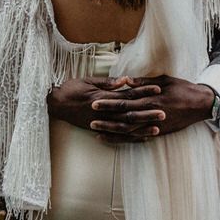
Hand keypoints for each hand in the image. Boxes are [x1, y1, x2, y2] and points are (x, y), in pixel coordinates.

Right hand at [47, 76, 162, 131]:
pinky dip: (129, 138)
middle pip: (129, 112)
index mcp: (103, 97)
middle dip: (147, 112)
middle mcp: (103, 111)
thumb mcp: (88, 80)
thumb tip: (125, 80)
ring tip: (157, 128)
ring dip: (142, 128)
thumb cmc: (70, 89)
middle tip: (164, 112)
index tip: (157, 90)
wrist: (55, 104)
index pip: (127, 94)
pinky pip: (116, 136)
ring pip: (125, 127)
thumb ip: (107, 82)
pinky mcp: (97, 129)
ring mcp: (101, 122)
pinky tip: (141, 139)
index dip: (143, 92)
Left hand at [90, 75, 214, 144]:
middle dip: (106, 116)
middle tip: (90, 116)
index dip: (109, 101)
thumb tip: (125, 80)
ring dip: (111, 129)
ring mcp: (154, 124)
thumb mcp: (164, 80)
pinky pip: (137, 137)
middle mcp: (151, 112)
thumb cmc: (182, 89)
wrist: (202, 104)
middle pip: (124, 115)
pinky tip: (110, 138)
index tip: (95, 100)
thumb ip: (143, 82)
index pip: (125, 100)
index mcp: (151, 98)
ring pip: (128, 129)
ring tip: (95, 129)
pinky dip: (123, 139)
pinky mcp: (158, 132)